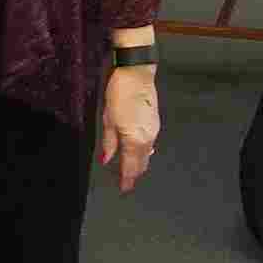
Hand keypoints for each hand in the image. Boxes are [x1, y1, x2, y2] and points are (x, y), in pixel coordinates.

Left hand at [100, 66, 159, 193]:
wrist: (137, 74)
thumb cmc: (120, 94)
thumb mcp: (108, 119)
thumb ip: (109, 143)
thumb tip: (106, 159)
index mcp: (134, 139)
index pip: (131, 166)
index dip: (127, 179)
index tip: (124, 189)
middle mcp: (147, 138)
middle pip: (142, 162)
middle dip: (134, 173)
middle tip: (126, 181)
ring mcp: (154, 130)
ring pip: (147, 153)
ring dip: (140, 162)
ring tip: (131, 169)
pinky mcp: (155, 122)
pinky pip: (150, 143)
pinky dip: (144, 151)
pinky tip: (138, 151)